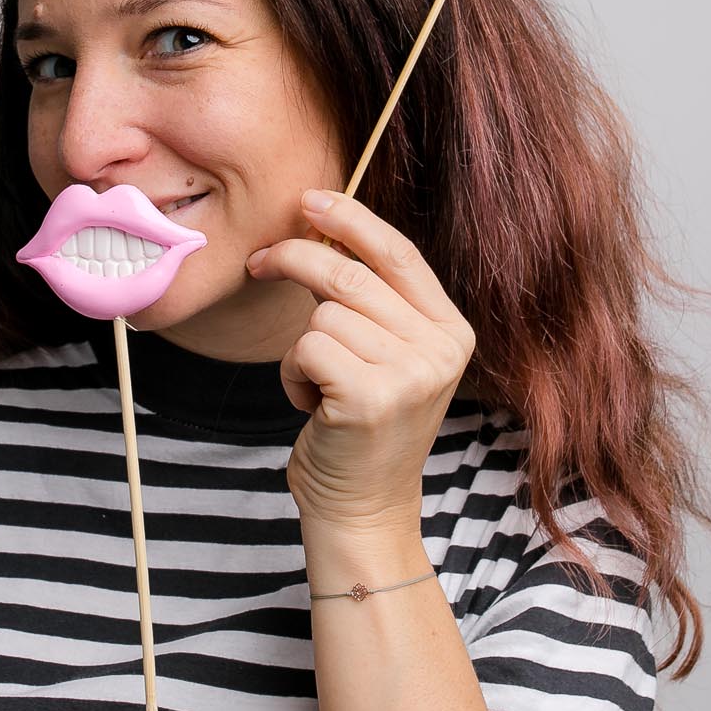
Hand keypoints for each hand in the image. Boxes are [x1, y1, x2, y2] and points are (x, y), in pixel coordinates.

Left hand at [246, 188, 476, 530]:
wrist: (363, 510)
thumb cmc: (361, 430)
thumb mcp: (388, 359)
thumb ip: (374, 304)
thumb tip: (321, 229)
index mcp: (451, 332)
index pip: (400, 254)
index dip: (352, 220)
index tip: (310, 200)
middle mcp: (440, 350)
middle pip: (350, 275)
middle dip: (293, 259)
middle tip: (259, 262)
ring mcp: (411, 374)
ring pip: (322, 314)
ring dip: (300, 348)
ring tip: (319, 386)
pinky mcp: (371, 397)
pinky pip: (307, 347)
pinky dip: (293, 373)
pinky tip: (314, 405)